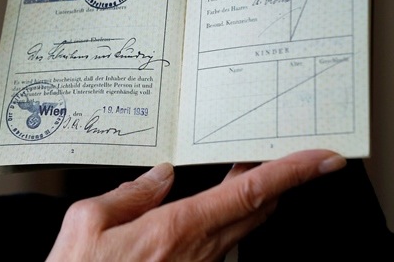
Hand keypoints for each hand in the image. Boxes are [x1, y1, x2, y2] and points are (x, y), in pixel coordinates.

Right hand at [46, 149, 345, 260]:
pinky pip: (222, 242)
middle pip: (257, 210)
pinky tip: (217, 208)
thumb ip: (127, 194)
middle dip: (280, 179)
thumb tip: (156, 176)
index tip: (320, 159)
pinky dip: (231, 218)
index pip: (248, 193)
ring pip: (243, 227)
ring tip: (252, 171)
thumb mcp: (85, 222)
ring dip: (255, 198)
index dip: (289, 172)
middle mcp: (197, 251)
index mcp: (175, 228)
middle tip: (291, 153)